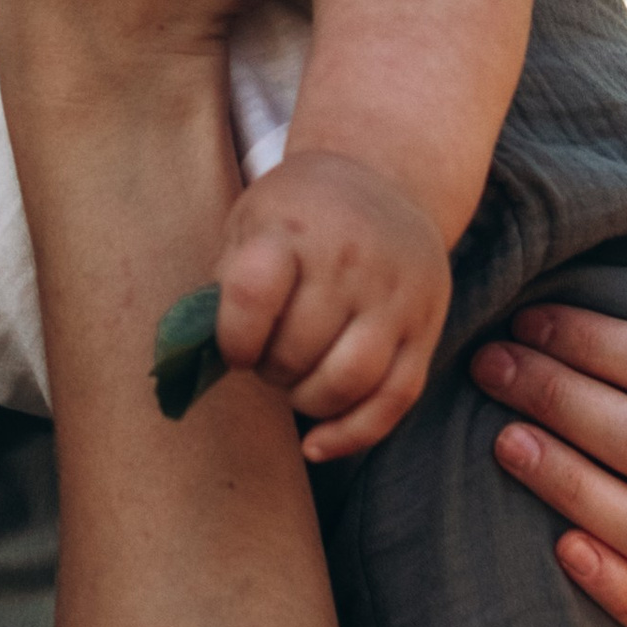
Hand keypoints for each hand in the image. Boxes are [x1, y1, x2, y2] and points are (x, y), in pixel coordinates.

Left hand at [216, 152, 451, 459]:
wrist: (385, 182)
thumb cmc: (299, 214)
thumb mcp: (251, 221)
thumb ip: (228, 282)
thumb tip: (199, 360)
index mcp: (294, 227)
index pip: (253, 293)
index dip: (234, 339)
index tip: (234, 349)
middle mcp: (352, 259)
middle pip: (300, 348)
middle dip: (271, 371)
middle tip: (267, 361)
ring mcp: (397, 295)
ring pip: (349, 382)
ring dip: (308, 402)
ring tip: (295, 385)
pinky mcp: (428, 328)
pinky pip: (395, 401)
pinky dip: (352, 435)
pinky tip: (317, 444)